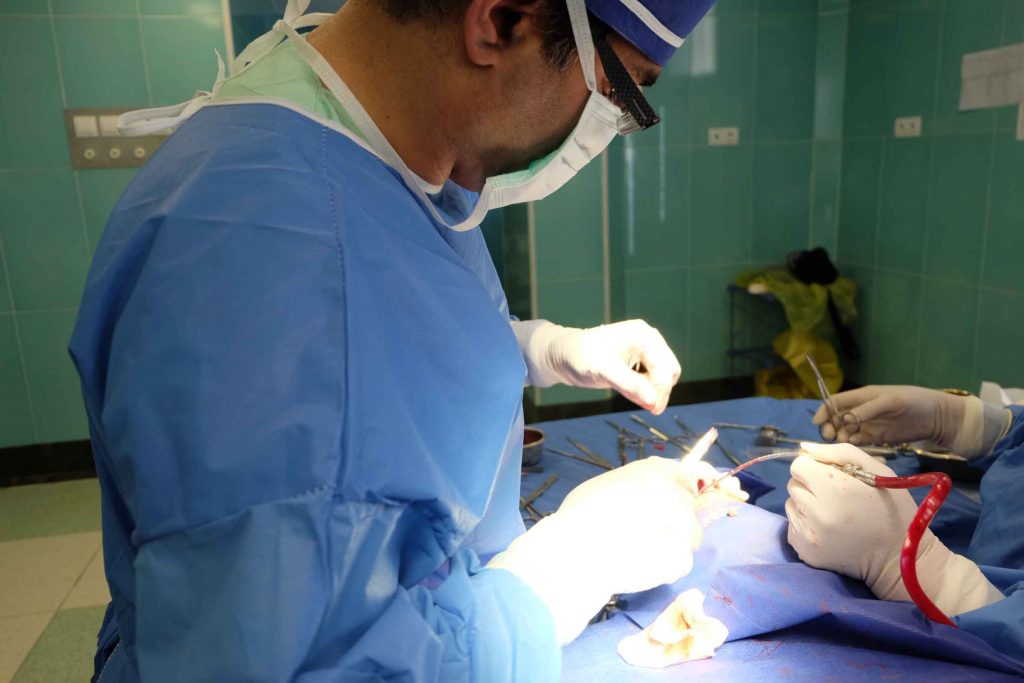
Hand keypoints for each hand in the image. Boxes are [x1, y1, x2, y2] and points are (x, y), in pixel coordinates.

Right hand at [488, 456, 706, 644]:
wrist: (575, 551)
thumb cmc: (580, 515)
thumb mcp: (606, 484)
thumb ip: (635, 485)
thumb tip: (647, 494)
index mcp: (655, 471)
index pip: (686, 477)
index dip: (681, 492)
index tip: (674, 505)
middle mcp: (675, 492)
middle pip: (689, 509)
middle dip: (677, 522)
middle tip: (649, 535)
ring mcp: (683, 525)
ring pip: (688, 537)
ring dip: (671, 545)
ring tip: (640, 553)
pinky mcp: (681, 556)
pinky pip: (680, 563)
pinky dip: (665, 568)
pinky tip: (641, 568)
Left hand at [511, 319, 680, 413]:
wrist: (563, 355)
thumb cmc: (580, 357)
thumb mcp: (603, 371)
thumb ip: (630, 385)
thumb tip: (654, 403)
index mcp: (644, 336)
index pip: (667, 368)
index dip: (661, 390)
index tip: (652, 409)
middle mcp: (649, 340)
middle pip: (669, 372)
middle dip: (660, 391)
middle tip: (646, 408)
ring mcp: (645, 350)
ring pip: (663, 377)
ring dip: (654, 391)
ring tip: (635, 398)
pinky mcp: (638, 360)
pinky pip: (652, 378)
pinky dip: (647, 388)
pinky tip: (632, 392)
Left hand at [786, 443, 1001, 615]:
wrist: (897, 557)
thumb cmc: (892, 508)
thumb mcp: (877, 470)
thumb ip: (838, 453)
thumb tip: (803, 448)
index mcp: (835, 487)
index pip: (798, 465)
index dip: (814, 467)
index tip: (829, 476)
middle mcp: (817, 512)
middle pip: (793, 484)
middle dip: (810, 485)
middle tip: (834, 496)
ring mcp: (809, 535)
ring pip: (791, 504)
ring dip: (806, 504)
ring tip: (833, 513)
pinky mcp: (805, 552)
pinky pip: (793, 527)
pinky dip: (805, 524)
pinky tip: (828, 529)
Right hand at [812, 385, 964, 446]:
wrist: (938, 418)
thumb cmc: (914, 401)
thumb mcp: (890, 401)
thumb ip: (867, 410)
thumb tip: (845, 420)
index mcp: (862, 396)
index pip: (836, 402)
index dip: (824, 410)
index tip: (817, 422)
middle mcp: (861, 411)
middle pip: (837, 418)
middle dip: (830, 426)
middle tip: (831, 436)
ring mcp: (868, 425)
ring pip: (845, 432)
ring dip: (840, 437)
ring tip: (843, 443)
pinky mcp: (876, 438)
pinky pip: (858, 442)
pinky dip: (852, 445)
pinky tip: (852, 447)